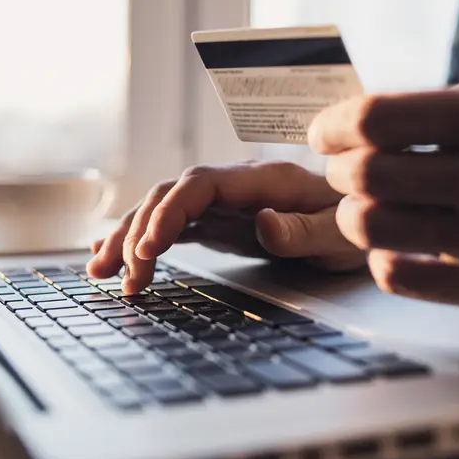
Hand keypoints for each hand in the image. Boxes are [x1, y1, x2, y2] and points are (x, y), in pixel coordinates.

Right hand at [86, 161, 366, 292]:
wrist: (360, 215)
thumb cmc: (352, 222)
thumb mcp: (339, 233)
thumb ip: (301, 230)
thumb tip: (261, 224)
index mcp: (261, 180)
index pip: (198, 185)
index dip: (168, 213)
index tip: (147, 250)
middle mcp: (234, 185)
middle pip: (169, 195)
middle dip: (138, 232)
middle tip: (123, 278)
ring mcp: (222, 202)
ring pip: (162, 209)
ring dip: (128, 237)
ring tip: (99, 270)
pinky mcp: (217, 221)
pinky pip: (171, 225)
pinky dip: (141, 239)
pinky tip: (112, 253)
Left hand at [308, 73, 458, 311]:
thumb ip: (436, 107)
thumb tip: (355, 124)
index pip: (376, 117)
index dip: (334, 126)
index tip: (324, 135)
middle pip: (365, 175)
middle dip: (340, 172)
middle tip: (346, 173)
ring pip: (371, 227)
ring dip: (352, 216)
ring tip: (365, 209)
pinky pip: (395, 276)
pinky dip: (380, 259)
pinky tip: (395, 248)